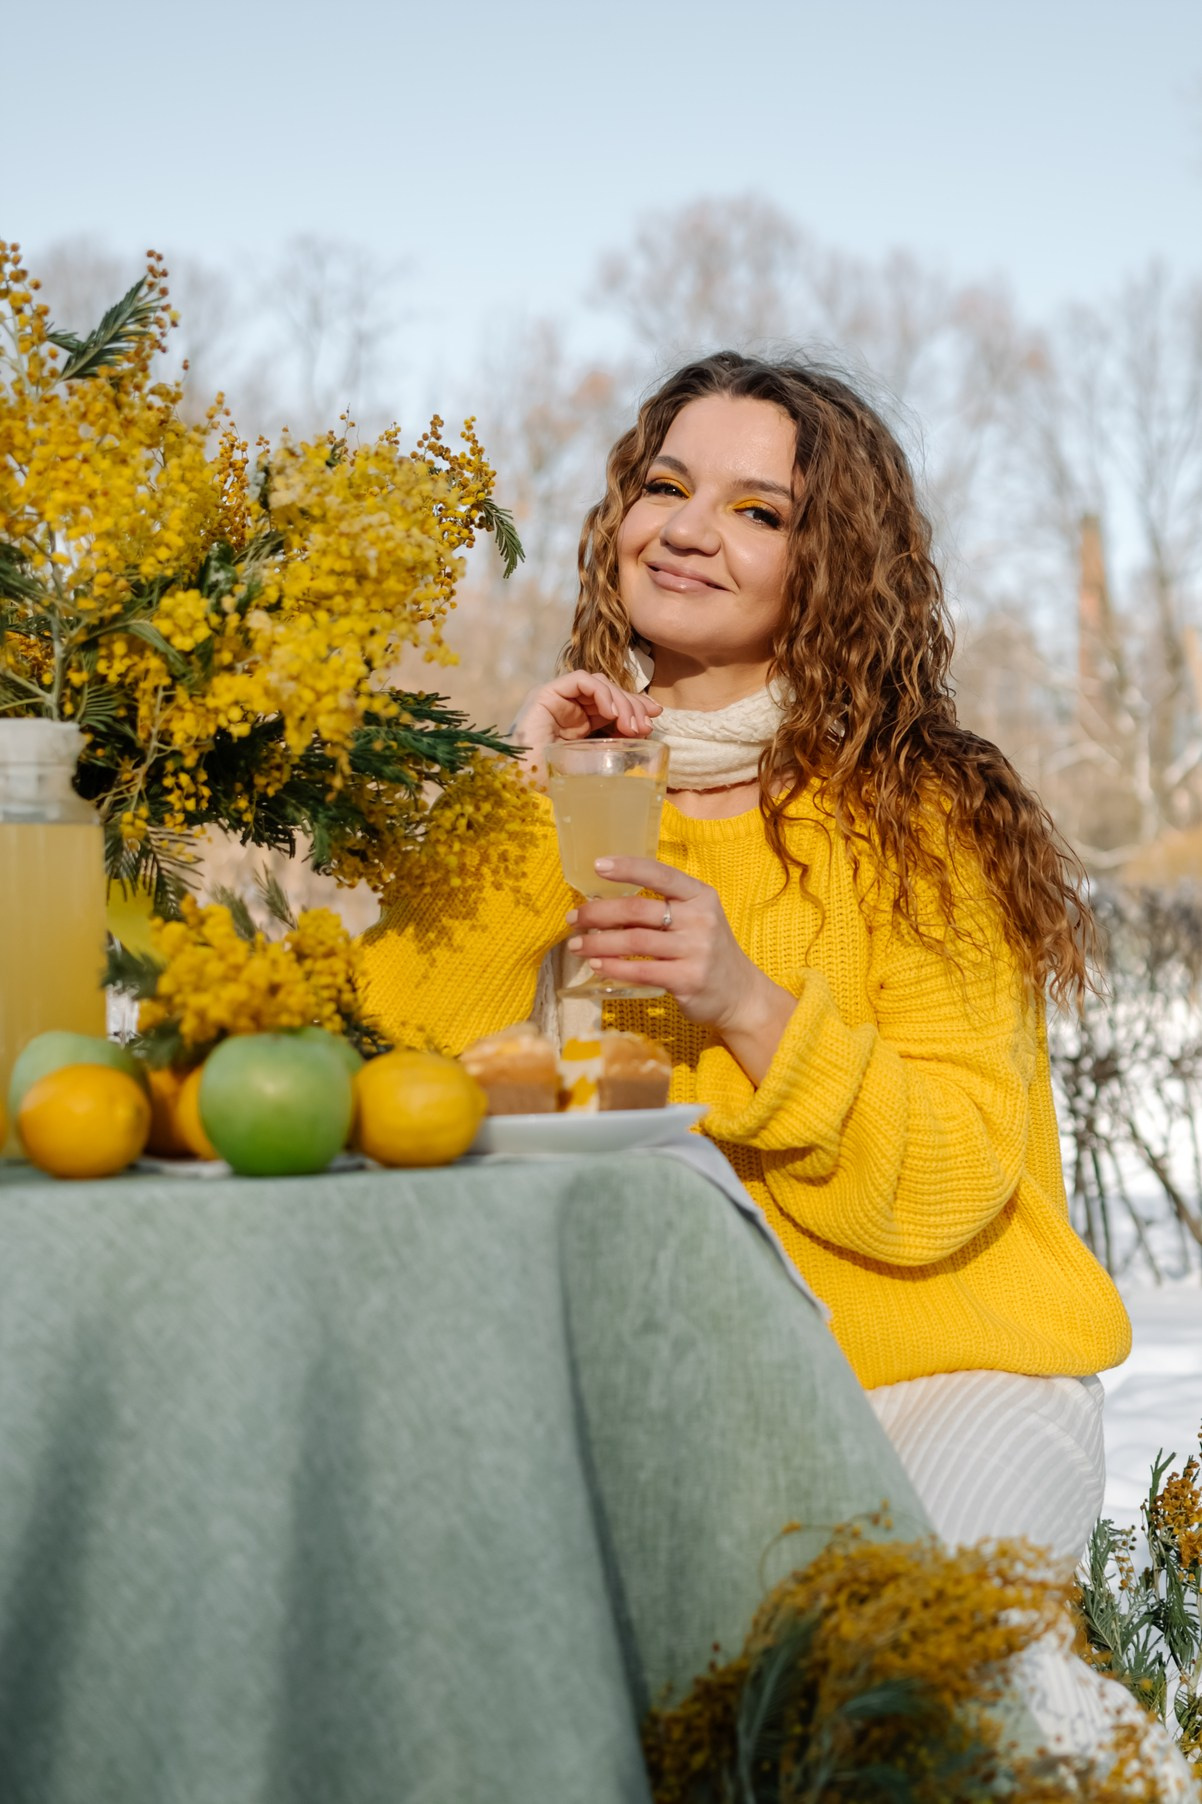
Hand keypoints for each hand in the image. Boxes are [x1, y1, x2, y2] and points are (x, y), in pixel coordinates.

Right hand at [510, 670, 661, 769]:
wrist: (526, 788)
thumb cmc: (558, 783)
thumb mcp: (597, 762)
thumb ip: (617, 745)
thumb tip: (646, 732)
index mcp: (579, 726)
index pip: (612, 705)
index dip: (635, 706)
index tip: (655, 715)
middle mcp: (569, 709)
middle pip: (609, 692)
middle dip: (632, 705)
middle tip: (645, 725)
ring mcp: (557, 701)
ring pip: (598, 683)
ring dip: (620, 700)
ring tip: (629, 725)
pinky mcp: (546, 695)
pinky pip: (581, 680)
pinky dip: (601, 692)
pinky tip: (611, 713)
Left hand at [566, 856, 796, 1084]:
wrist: (740, 995)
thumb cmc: (709, 952)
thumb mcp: (697, 920)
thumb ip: (663, 909)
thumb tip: (608, 906)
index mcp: (700, 896)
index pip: (660, 874)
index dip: (627, 868)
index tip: (597, 865)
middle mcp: (700, 919)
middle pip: (638, 909)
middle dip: (599, 913)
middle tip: (574, 919)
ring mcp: (696, 949)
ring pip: (635, 940)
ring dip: (599, 943)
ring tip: (577, 946)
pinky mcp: (688, 979)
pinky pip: (642, 970)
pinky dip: (614, 967)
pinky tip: (597, 966)